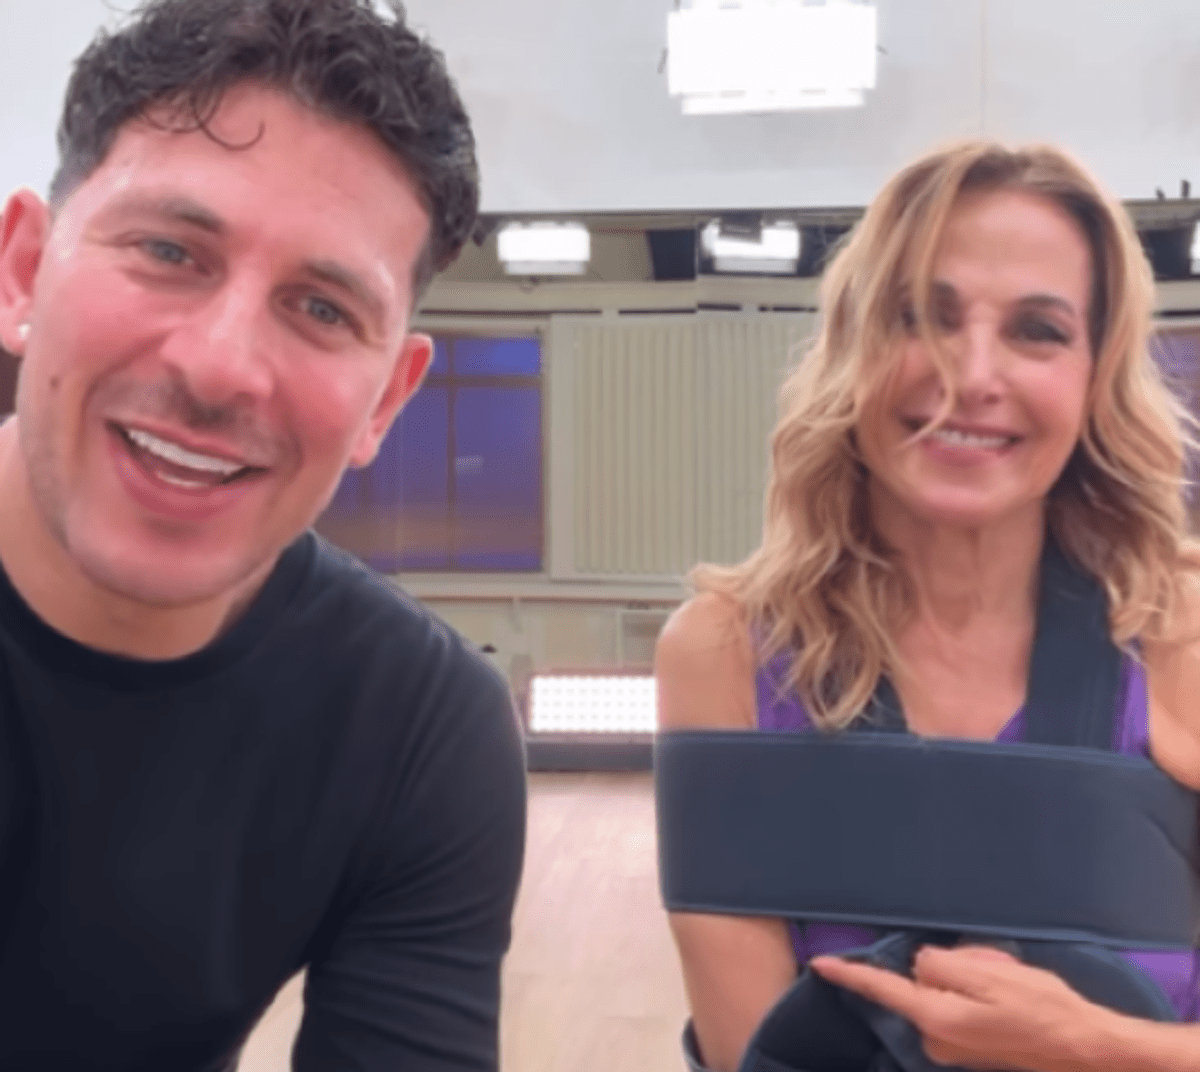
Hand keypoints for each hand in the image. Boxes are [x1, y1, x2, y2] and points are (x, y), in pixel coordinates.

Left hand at [810, 944, 1108, 1071]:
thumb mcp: (988, 973)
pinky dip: (975, 995)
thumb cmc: (1040, 1008)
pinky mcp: (968, 1049)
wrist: (1085, 1049)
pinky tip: (1006, 997)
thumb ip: (941, 965)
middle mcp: (935, 1039)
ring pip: (941, 994)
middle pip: (919, 985)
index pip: (883, 989)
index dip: (850, 973)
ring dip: (964, 981)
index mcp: (935, 1018)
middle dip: (945, 969)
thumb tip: (920, 966)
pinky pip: (956, 1008)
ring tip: (1006, 984)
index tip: (820, 963)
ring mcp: (952, 1048)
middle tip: (990, 968)